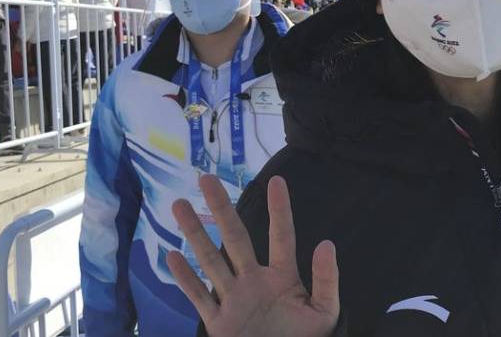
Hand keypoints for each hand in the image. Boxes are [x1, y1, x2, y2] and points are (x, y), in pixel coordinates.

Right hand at [168, 175, 339, 336]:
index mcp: (283, 277)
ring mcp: (234, 299)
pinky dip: (185, 278)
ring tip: (179, 206)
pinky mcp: (218, 322)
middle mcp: (255, 281)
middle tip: (207, 179)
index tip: (276, 180)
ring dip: (195, 234)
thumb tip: (327, 243)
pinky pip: (199, 297)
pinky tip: (172, 256)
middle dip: (221, 209)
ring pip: (210, 261)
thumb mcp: (324, 311)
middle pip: (235, 239)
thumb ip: (326, 279)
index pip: (282, 237)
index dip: (280, 209)